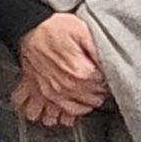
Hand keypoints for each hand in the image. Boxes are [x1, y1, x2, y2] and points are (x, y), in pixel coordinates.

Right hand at [13, 12, 110, 126]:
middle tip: (101, 80)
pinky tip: (78, 103)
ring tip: (92, 92)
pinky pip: (61, 112)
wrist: (30, 30)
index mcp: (79, 71)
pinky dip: (72, 112)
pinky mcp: (44, 95)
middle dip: (100, 90)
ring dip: (89, 102)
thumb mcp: (82, 30)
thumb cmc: (54, 29)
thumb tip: (111, 63)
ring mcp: (53, 93)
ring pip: (79, 109)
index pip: (104, 85)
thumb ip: (98, 48)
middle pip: (93, 98)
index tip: (107, 72)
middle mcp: (66, 86)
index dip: (108, 77)